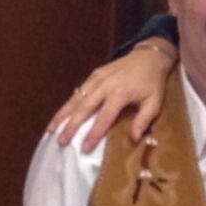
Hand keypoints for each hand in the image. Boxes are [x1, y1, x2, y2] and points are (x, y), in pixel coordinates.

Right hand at [47, 39, 176, 151]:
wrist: (149, 56)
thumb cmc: (153, 82)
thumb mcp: (154, 102)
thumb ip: (144, 120)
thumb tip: (133, 139)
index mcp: (119, 93)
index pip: (103, 118)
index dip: (93, 134)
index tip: (84, 148)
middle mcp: (104, 85)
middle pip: (83, 108)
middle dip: (71, 126)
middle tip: (61, 142)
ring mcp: (96, 78)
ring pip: (76, 99)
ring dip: (62, 114)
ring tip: (51, 130)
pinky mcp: (94, 75)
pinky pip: (78, 91)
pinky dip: (68, 104)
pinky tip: (60, 115)